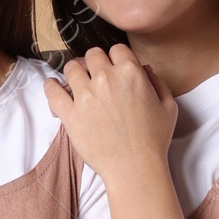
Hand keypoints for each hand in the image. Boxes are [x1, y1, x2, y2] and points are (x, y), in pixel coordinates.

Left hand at [43, 44, 176, 181]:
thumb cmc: (154, 140)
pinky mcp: (70, 114)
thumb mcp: (167, 106)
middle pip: (92, 55)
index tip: (113, 68)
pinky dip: (51, 87)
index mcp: (131, 72)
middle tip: (94, 76)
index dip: (115, 58)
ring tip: (76, 84)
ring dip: (74, 73)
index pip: (116, 49)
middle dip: (94, 64)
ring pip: (71, 68)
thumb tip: (143, 69)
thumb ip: (157, 82)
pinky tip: (54, 88)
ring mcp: (86, 95)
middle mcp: (106, 79)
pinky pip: (52, 90)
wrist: (135, 168)